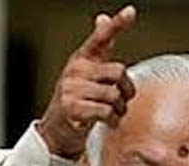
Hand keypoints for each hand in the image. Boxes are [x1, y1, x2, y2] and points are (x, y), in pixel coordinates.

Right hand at [37, 5, 136, 159]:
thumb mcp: (86, 75)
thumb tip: (103, 18)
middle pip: (119, 71)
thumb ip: (98, 52)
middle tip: (124, 100)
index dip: (117, 24)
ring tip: (114, 114)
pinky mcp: (72, 108)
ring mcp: (72, 89)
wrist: (56, 131)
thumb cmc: (77, 102)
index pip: (100, 38)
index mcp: (81, 59)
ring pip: (114, 95)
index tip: (131, 11)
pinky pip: (106, 111)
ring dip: (120, 109)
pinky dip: (113, 120)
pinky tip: (109, 122)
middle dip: (127, 90)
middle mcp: (75, 70)